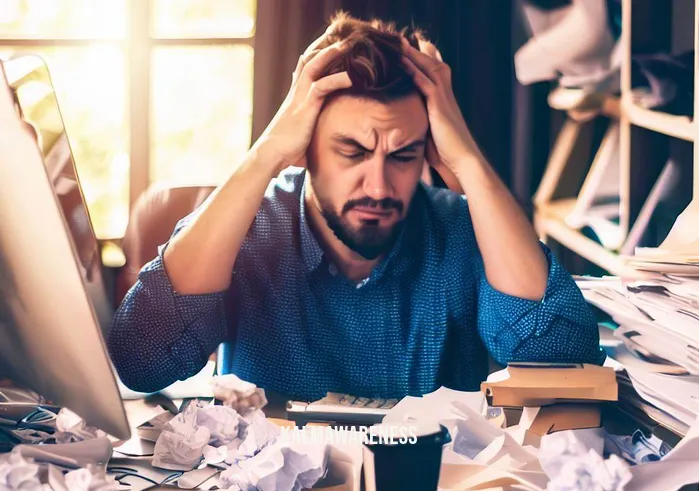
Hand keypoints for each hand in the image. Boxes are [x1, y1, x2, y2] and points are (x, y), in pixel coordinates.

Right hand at [252, 31, 351, 172]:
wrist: (271, 155)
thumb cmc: (285, 150)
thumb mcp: (300, 134)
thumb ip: (309, 129)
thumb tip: (319, 141)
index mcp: (295, 97)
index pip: (304, 68)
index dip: (316, 55)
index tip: (330, 46)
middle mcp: (296, 93)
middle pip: (308, 59)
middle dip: (323, 46)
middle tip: (340, 36)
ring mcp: (299, 98)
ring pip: (314, 66)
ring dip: (330, 54)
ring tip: (346, 45)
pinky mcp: (305, 107)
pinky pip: (321, 86)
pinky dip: (336, 79)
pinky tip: (350, 77)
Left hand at [401, 38, 479, 190]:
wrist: (463, 163)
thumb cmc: (447, 154)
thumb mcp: (431, 134)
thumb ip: (422, 122)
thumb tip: (408, 124)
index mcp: (444, 103)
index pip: (434, 76)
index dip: (422, 63)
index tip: (408, 53)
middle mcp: (446, 97)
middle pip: (433, 66)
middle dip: (418, 53)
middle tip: (402, 41)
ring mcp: (445, 101)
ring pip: (431, 70)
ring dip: (415, 56)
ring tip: (400, 45)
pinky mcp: (440, 108)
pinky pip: (427, 84)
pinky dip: (416, 72)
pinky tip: (404, 63)